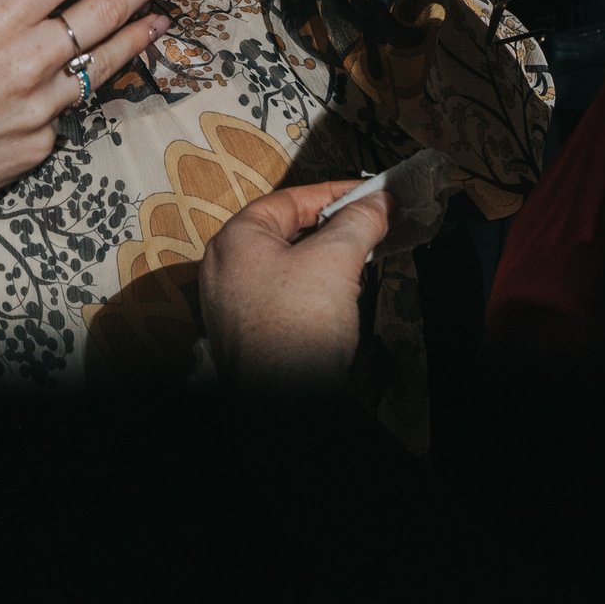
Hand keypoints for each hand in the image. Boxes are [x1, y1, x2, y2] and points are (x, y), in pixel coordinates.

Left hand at [200, 180, 391, 387]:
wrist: (283, 409)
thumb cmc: (299, 327)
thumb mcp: (337, 260)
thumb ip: (359, 221)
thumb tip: (380, 200)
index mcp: (235, 239)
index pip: (291, 200)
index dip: (336, 194)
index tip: (373, 195)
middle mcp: (224, 267)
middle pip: (287, 231)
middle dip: (333, 228)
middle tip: (372, 225)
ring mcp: (232, 303)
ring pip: (286, 265)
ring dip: (324, 259)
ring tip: (362, 260)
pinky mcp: (246, 334)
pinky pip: (282, 296)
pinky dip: (311, 289)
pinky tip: (338, 300)